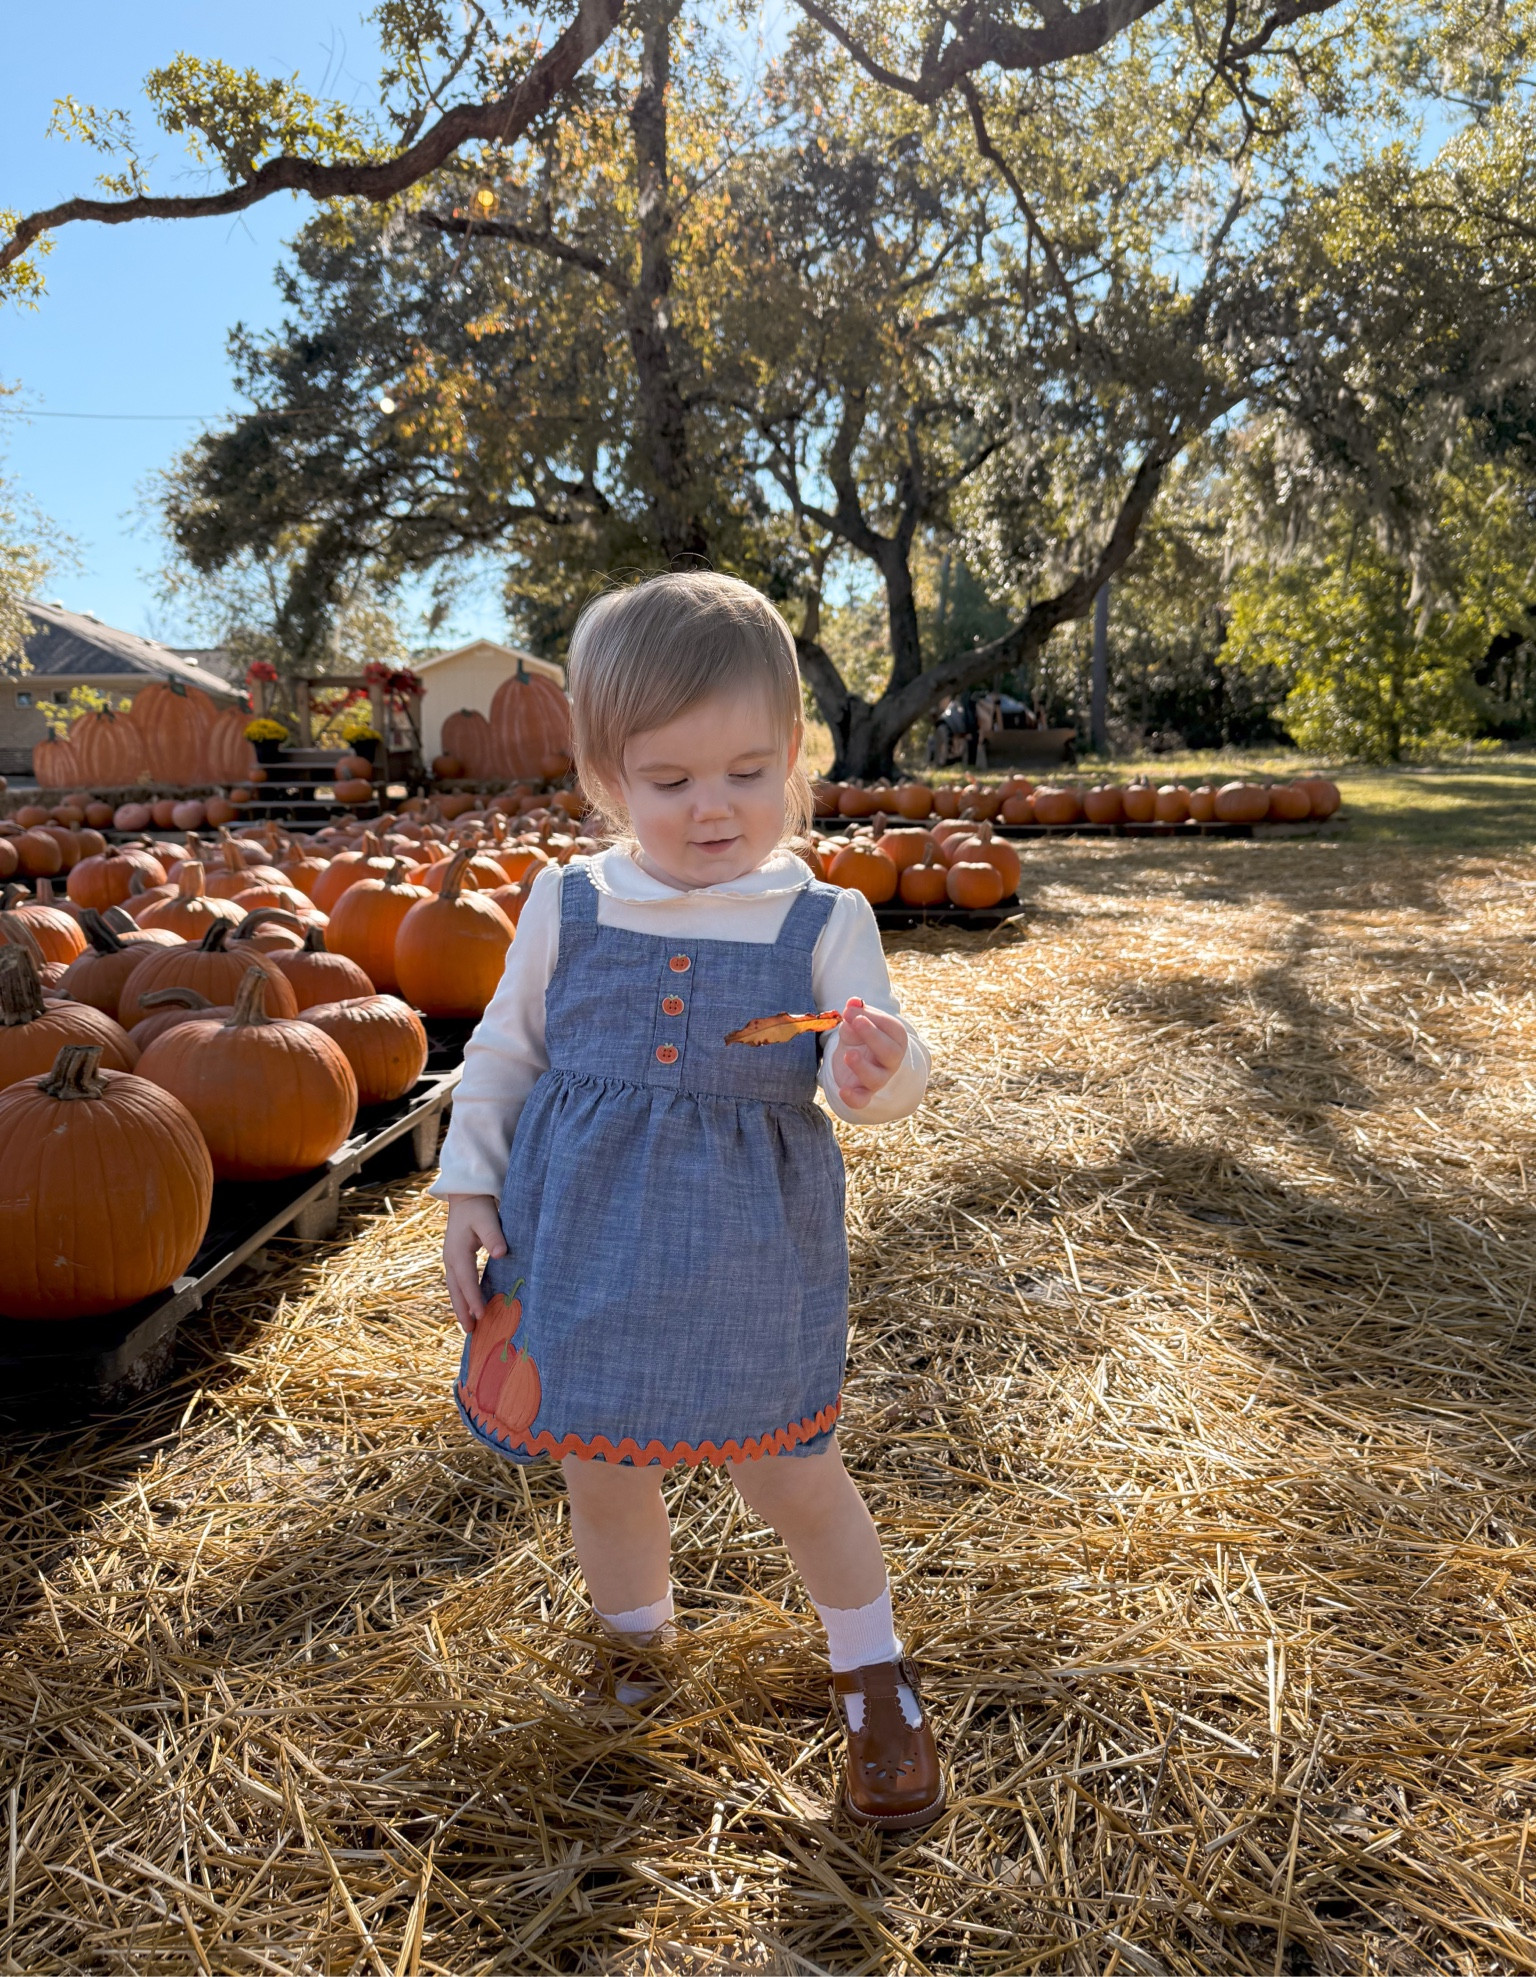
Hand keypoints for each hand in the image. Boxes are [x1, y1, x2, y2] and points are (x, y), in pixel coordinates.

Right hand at [442, 1194, 506, 1333]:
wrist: (466, 1195)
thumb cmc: (478, 1207)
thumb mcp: (488, 1219)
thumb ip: (494, 1236)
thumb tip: (500, 1253)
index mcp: (457, 1252)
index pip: (467, 1280)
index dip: (474, 1299)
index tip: (482, 1315)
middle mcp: (450, 1259)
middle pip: (455, 1290)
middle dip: (462, 1311)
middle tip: (470, 1331)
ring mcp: (450, 1259)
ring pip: (454, 1288)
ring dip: (461, 1306)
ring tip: (469, 1325)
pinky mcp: (455, 1258)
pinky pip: (458, 1282)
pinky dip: (463, 1296)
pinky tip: (470, 1305)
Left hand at [832, 997, 907, 1109]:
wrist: (858, 1056)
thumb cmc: (862, 1035)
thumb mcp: (858, 1020)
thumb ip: (856, 1011)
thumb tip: (853, 1002)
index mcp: (896, 1039)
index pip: (892, 1029)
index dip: (874, 1019)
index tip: (852, 1010)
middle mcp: (891, 1060)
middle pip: (890, 1053)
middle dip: (874, 1037)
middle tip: (856, 1022)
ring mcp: (879, 1077)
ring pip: (876, 1078)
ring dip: (863, 1067)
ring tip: (849, 1054)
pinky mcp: (863, 1091)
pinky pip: (862, 1100)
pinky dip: (854, 1098)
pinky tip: (843, 1091)